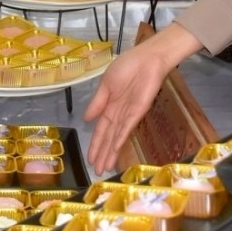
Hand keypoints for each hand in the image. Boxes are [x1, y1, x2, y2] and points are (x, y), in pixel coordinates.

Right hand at [83, 25, 202, 170]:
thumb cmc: (127, 66)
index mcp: (110, 106)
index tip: (90, 158)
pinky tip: (114, 150)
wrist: (146, 58)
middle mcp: (119, 114)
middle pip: (108, 138)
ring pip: (117, 137)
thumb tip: (85, 120)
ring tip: (104, 168)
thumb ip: (97, 102)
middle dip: (102, 154)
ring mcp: (129, 114)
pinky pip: (127, 127)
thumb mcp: (105, 84)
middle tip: (96, 172)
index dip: (95, 144)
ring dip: (110, 153)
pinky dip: (120, 138)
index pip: (101, 130)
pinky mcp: (139, 111)